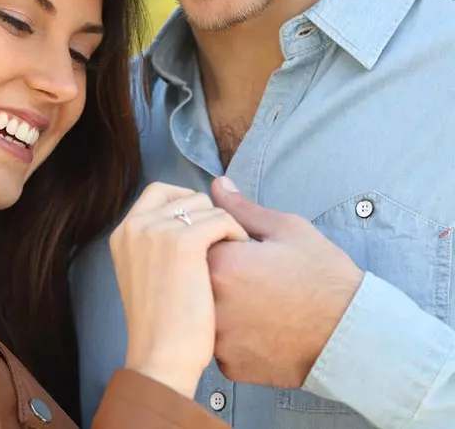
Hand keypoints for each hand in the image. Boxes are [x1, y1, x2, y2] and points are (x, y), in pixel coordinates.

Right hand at [110, 182, 247, 397]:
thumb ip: (154, 241)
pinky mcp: (183, 242)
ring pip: (208, 207)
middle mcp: (136, 224)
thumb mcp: (144, 273)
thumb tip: (178, 216)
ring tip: (232, 253)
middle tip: (222, 244)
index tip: (203, 225)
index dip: (186, 203)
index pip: (158, 191)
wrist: (160, 357)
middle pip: (187, 196)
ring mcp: (157, 231)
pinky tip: (240, 254)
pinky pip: (222, 220)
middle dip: (210, 216)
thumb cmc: (161, 324)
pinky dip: (237, 233)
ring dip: (226, 226)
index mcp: (124, 231)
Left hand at [208, 177, 364, 387]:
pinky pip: (219, 341)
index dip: (222, 243)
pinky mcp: (230, 366)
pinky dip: (234, 333)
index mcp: (222, 264)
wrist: (353, 336)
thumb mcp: (287, 229)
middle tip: (257, 278)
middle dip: (220, 273)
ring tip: (261, 303)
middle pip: (197, 279)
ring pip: (206, 311)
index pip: (199, 242)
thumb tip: (217, 185)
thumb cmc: (323, 276)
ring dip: (223, 304)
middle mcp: (211, 304)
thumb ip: (243, 209)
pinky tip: (261, 327)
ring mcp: (218, 339)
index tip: (247, 249)